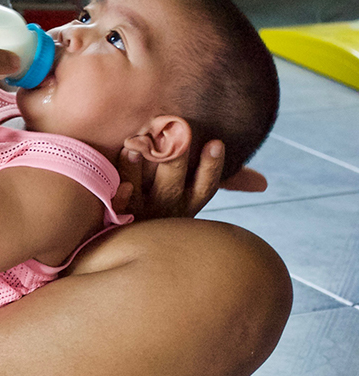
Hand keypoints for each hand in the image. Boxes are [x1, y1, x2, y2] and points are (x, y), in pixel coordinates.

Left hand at [112, 140, 265, 218]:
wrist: (121, 243)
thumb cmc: (163, 207)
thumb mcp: (191, 197)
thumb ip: (219, 181)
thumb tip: (262, 183)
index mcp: (186, 205)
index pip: (205, 186)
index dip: (211, 167)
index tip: (215, 143)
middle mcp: (164, 211)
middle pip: (172, 184)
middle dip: (175, 159)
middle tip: (176, 132)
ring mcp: (137, 215)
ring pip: (140, 193)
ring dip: (137, 170)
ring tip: (135, 147)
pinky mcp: (113, 218)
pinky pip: (116, 208)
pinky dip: (119, 196)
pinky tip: (118, 184)